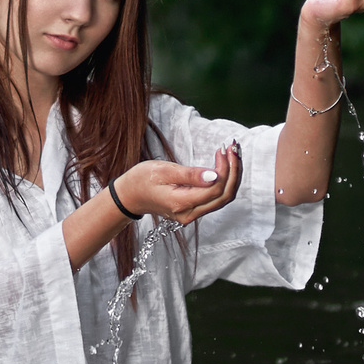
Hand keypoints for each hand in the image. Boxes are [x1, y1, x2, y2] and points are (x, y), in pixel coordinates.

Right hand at [116, 144, 242, 225]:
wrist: (129, 196)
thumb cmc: (142, 180)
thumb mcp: (163, 171)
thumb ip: (190, 175)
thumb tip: (215, 175)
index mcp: (181, 203)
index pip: (215, 188)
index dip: (226, 169)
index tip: (223, 149)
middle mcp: (190, 213)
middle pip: (224, 196)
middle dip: (234, 171)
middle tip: (234, 149)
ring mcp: (192, 214)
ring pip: (223, 198)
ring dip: (232, 176)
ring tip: (232, 154)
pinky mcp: (194, 210)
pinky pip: (216, 198)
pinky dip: (224, 181)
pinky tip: (225, 166)